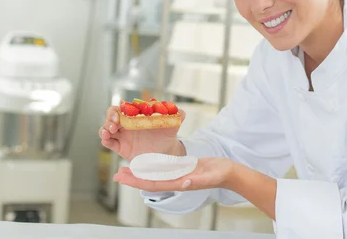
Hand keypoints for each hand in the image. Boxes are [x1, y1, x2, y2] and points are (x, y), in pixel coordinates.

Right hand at [98, 105, 186, 160]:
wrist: (166, 153)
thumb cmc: (167, 136)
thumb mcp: (173, 125)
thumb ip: (178, 116)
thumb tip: (181, 112)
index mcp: (136, 116)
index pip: (123, 108)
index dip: (119, 108)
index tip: (120, 112)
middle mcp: (127, 124)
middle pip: (111, 116)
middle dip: (109, 117)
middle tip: (114, 122)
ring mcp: (123, 136)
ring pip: (107, 128)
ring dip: (104, 127)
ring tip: (109, 131)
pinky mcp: (121, 148)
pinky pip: (108, 142)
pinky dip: (104, 140)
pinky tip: (106, 138)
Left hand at [113, 157, 234, 191]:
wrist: (230, 172)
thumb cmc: (221, 174)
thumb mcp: (210, 175)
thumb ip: (197, 180)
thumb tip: (183, 183)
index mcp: (181, 183)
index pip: (154, 183)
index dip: (138, 180)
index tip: (124, 176)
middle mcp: (177, 180)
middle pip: (150, 180)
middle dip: (133, 177)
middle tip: (117, 173)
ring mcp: (179, 175)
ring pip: (155, 174)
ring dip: (140, 172)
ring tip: (126, 168)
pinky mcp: (183, 168)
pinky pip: (164, 168)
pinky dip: (153, 165)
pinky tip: (146, 162)